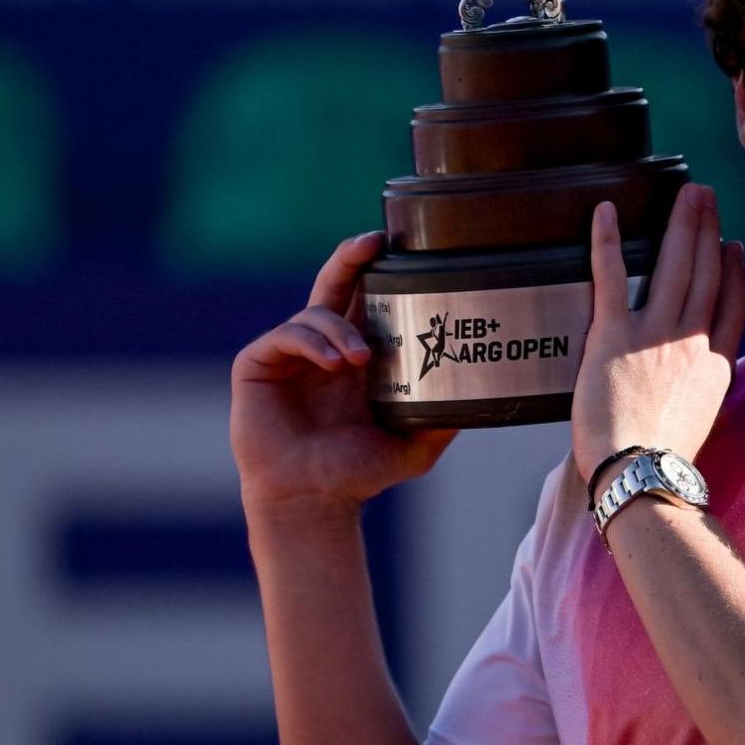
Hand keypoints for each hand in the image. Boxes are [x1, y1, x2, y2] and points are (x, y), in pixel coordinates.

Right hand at [230, 231, 456, 526]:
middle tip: (372, 242)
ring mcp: (288, 354)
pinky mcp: (257, 365)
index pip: (368, 300)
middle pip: (336, 283)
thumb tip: (486, 398)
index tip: (401, 248)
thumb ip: (444, 420)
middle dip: (352, 257)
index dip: (380, 272)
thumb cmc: (358, 473)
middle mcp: (323, 346)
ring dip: (340, 327)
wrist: (313, 501)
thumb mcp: (413, 445)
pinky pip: (285, 336)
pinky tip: (333, 363)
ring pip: (315, 312)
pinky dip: (312, 343)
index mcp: (356, 355)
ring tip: (358, 358)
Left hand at [572, 184, 744, 482]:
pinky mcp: (613, 334)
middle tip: (705, 197)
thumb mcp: (698, 424)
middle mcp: (690, 343)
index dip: (733, 273)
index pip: (730, 307)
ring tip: (686, 194)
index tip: (732, 248)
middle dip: (707, 230)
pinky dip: (607, 239)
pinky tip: (606, 211)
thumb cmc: (659, 462)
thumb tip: (686, 388)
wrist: (639, 473)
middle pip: (706, 274)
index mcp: (714, 368)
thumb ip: (696, 394)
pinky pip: (611, 275)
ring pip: (674, 265)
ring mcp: (655, 334)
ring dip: (681, 223)